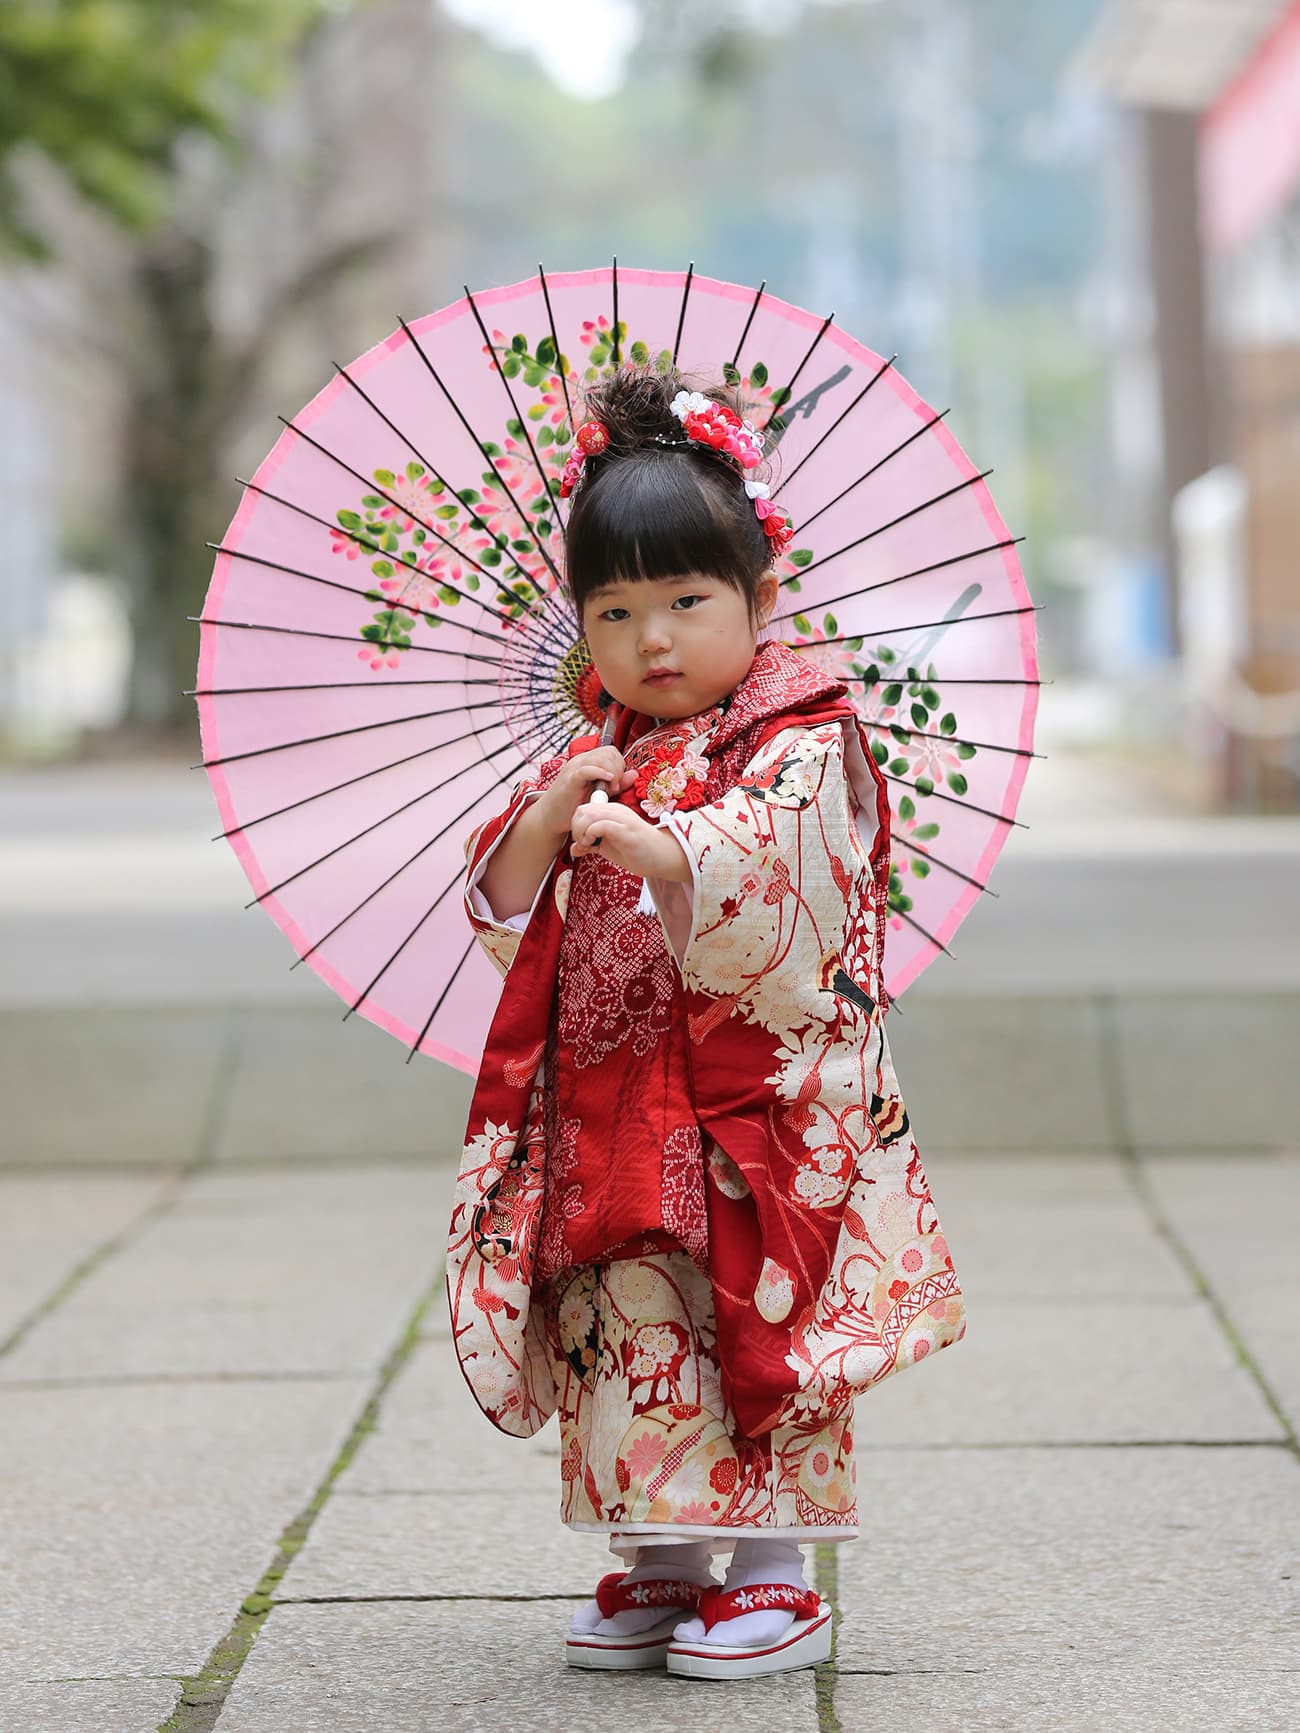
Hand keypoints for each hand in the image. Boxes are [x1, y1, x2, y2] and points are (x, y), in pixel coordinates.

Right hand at [534, 745, 635, 841]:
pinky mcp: (570, 779)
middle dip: (618, 770)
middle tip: (614, 789)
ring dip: (611, 773)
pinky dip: (599, 772)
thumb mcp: (601, 793)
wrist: (551, 817)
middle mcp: (582, 761)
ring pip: (601, 757)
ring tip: (608, 791)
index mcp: (589, 762)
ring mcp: (574, 768)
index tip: (618, 785)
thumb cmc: (574, 806)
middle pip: (610, 752)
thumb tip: (634, 774)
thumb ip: (618, 784)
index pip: (612, 752)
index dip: (620, 766)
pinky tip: (607, 780)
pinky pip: (587, 769)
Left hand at [570, 800, 691, 880]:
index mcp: (611, 812)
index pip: (583, 809)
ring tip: (587, 846)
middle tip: (582, 845)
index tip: (581, 843)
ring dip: (580, 832)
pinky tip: (593, 846)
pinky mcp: (625, 829)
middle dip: (575, 829)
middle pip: (581, 810)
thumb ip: (592, 845)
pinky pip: (600, 825)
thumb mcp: (609, 847)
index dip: (575, 826)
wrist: (664, 857)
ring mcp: (621, 818)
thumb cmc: (638, 852)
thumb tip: (573, 849)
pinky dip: (590, 835)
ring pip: (587, 815)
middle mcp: (615, 811)